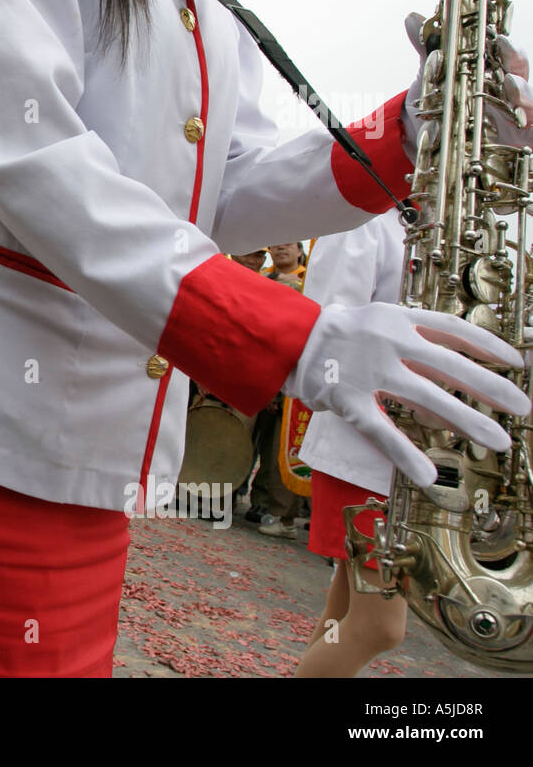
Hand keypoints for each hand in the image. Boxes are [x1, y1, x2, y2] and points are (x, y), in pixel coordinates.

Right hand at [283, 302, 529, 486]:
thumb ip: (415, 341)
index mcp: (397, 319)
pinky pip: (382, 431)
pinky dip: (405, 455)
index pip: (454, 329)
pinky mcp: (349, 400)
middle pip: (450, 365)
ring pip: (427, 397)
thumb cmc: (338, 333)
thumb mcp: (378, 320)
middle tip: (522, 407)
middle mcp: (388, 343)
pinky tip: (428, 475)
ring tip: (497, 440)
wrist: (285, 339)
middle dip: (491, 387)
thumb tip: (458, 369)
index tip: (517, 362)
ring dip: (466, 420)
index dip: (489, 345)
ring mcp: (369, 372)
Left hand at [403, 12, 532, 149]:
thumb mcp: (430, 81)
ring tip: (512, 88)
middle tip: (505, 59)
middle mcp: (507, 93)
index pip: (506, 56)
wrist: (427, 149)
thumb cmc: (439, 109)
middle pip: (521, 75)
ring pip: (531, 103)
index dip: (506, 48)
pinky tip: (525, 125)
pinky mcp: (520, 143)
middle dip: (516, 65)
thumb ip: (429, 52)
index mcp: (491, 74)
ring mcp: (516, 118)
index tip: (497, 39)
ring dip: (526, 95)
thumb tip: (413, 18)